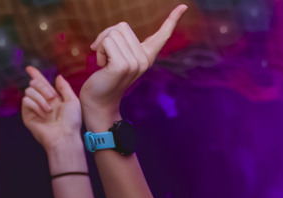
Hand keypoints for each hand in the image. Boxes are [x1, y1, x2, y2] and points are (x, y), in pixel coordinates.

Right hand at [20, 66, 83, 152]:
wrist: (64, 136)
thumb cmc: (71, 122)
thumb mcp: (72, 101)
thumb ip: (64, 87)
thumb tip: (57, 76)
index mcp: (52, 98)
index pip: (41, 83)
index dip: (35, 75)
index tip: (29, 68)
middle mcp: (42, 102)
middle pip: (34, 83)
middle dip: (44, 87)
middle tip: (52, 98)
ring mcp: (34, 108)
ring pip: (29, 90)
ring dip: (41, 98)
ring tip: (49, 110)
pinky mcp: (27, 115)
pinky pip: (26, 100)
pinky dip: (35, 106)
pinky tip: (42, 115)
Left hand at [81, 7, 184, 122]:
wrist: (99, 102)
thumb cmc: (105, 77)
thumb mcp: (116, 56)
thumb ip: (120, 42)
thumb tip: (113, 32)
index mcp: (147, 56)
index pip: (162, 35)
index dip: (173, 19)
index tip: (183, 6)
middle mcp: (145, 59)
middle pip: (122, 26)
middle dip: (106, 36)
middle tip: (104, 54)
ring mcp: (136, 63)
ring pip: (113, 33)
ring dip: (101, 44)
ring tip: (104, 62)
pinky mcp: (124, 65)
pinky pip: (107, 42)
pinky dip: (98, 50)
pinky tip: (102, 65)